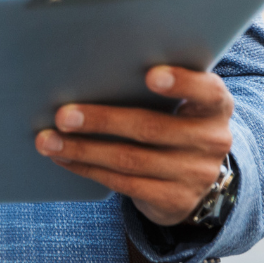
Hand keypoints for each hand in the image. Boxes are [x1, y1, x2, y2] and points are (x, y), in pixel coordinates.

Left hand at [34, 66, 233, 227]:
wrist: (198, 176)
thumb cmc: (176, 117)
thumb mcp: (182, 99)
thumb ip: (157, 81)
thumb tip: (93, 62)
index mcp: (215, 105)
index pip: (206, 91)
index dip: (181, 83)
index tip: (150, 75)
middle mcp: (211, 140)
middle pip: (150, 128)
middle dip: (101, 120)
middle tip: (63, 115)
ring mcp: (194, 175)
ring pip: (130, 160)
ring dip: (83, 149)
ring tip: (48, 139)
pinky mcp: (174, 200)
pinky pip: (124, 184)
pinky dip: (88, 168)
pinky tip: (64, 157)